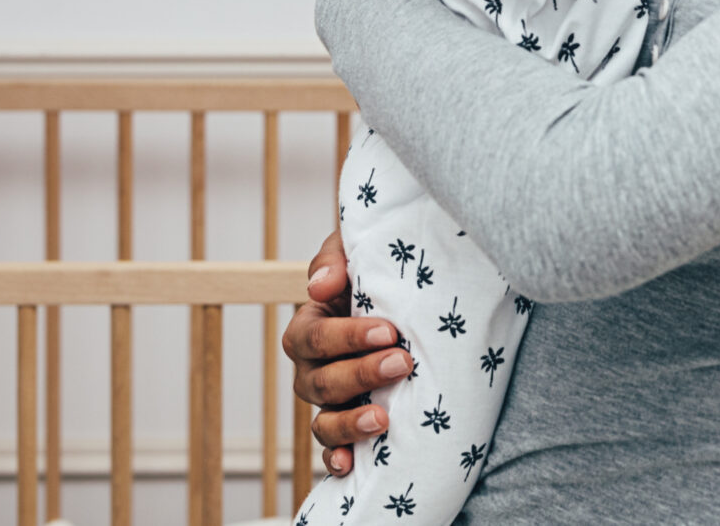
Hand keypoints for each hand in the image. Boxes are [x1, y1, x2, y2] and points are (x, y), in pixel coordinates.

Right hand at [280, 230, 412, 475]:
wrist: (410, 307)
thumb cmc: (378, 278)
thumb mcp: (357, 255)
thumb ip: (335, 259)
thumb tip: (321, 286)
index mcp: (309, 328)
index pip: (315, 337)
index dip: (348, 337)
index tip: (390, 331)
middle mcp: (312, 371)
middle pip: (322, 381)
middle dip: (362, 374)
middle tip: (403, 363)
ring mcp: (328, 405)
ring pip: (324, 423)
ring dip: (350, 423)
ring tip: (383, 418)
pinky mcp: (347, 430)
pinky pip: (333, 452)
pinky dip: (338, 461)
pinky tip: (352, 466)